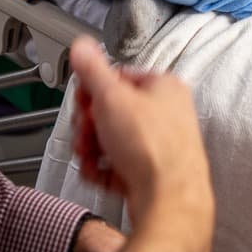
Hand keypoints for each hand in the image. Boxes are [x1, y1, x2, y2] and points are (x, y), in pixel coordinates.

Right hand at [68, 36, 213, 251]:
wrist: (169, 205)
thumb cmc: (151, 150)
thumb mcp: (112, 98)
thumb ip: (93, 70)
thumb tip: (82, 46)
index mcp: (164, 87)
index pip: (119, 77)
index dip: (94, 91)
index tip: (82, 101)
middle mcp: (168, 115)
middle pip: (113, 111)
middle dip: (90, 125)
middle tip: (84, 133)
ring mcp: (162, 147)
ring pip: (114, 141)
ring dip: (93, 148)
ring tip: (88, 157)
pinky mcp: (154, 175)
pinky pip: (120, 167)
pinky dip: (104, 170)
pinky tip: (97, 174)